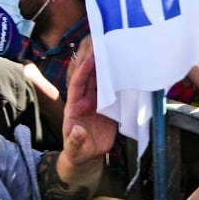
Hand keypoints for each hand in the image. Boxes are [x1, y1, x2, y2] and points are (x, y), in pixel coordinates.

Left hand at [59, 43, 117, 179]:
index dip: (83, 72)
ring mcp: (97, 102)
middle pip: (89, 76)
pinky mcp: (109, 107)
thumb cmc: (77, 151)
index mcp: (74, 107)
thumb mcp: (75, 149)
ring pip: (100, 80)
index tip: (91, 59)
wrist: (87, 156)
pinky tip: (124, 68)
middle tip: (102, 43)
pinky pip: (112, 89)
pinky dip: (117, 79)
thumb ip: (75, 140)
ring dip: (106, 66)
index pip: (77, 85)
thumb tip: (78, 131)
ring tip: (114, 48)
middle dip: (94, 60)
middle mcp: (85, 100)